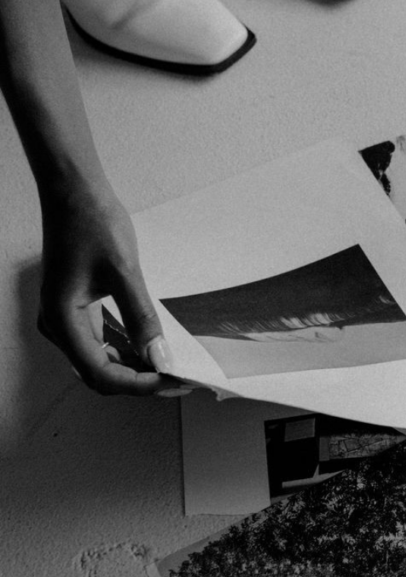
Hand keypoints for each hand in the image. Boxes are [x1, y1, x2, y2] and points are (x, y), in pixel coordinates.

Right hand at [37, 182, 188, 395]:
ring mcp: (64, 317)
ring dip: (134, 368)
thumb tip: (160, 355)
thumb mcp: (124, 272)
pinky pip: (99, 341)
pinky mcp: (75, 307)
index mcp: (62, 320)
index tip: (172, 382)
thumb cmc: (93, 223)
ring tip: (170, 368)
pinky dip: (125, 349)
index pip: (101, 373)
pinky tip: (150, 349)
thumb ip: (141, 318)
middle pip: (98, 373)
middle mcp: (58, 325)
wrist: (74, 192)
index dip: (139, 384)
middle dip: (139, 381)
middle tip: (177, 381)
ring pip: (98, 360)